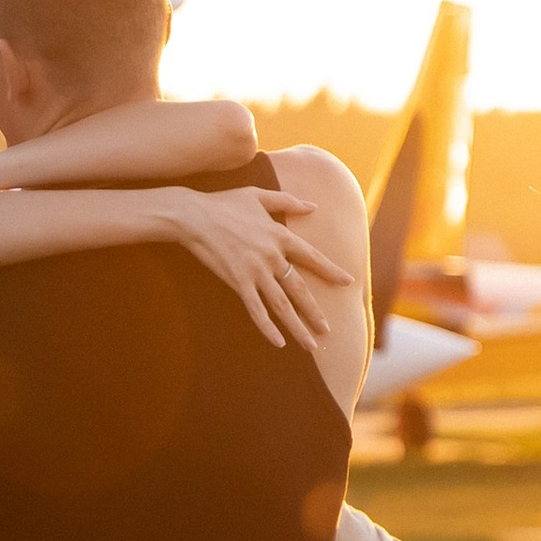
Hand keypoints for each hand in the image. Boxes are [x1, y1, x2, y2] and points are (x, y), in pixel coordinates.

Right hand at [164, 187, 354, 352]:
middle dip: (315, 312)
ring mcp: (255, 271)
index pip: (312, 256)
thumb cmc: (223, 203)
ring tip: (311, 344)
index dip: (330, 270)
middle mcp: (272, 256)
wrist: (193, 215)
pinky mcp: (238, 282)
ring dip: (297, 326)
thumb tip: (313, 206)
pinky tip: (278, 343)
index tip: (347, 282)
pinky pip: (256, 310)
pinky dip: (267, 328)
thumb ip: (287, 201)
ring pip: (282, 305)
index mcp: (279, 235)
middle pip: (299, 289)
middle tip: (327, 330)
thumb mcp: (258, 195)